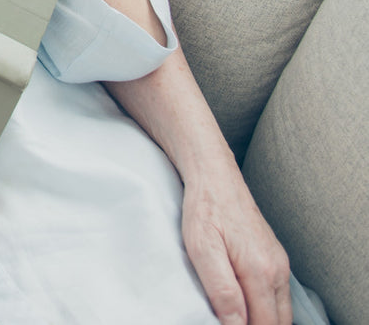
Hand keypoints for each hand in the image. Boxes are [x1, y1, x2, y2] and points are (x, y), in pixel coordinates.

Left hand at [181, 173, 290, 324]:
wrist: (214, 175)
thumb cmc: (205, 208)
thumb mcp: (202, 248)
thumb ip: (222, 290)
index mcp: (261, 271)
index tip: (225, 324)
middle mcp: (277, 270)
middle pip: (278, 322)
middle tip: (228, 321)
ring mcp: (280, 263)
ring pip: (281, 311)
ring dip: (263, 320)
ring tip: (235, 315)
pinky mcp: (275, 258)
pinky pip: (278, 295)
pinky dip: (266, 307)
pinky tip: (246, 303)